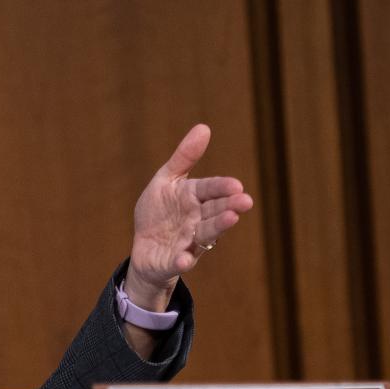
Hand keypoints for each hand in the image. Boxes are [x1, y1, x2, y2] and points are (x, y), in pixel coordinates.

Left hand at [127, 123, 252, 305]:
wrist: (145, 249)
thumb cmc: (159, 213)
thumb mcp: (165, 181)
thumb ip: (184, 158)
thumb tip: (204, 127)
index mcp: (194, 198)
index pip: (211, 190)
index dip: (222, 187)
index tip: (236, 185)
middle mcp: (197, 220)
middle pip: (215, 212)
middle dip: (229, 206)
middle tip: (244, 201)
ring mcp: (188, 241)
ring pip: (206, 234)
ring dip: (217, 227)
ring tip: (230, 219)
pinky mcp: (174, 260)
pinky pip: (179, 261)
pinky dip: (182, 260)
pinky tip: (184, 260)